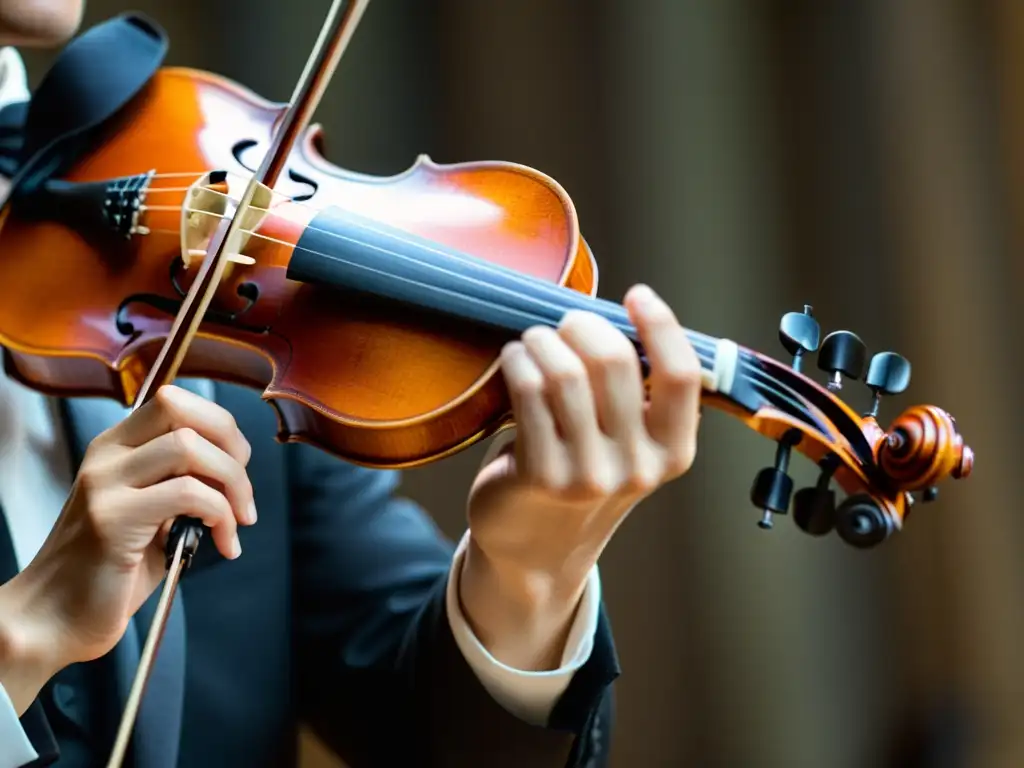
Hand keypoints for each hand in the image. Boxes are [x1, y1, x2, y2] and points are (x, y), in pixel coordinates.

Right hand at [0, 385, 254, 713]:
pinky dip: (221, 516)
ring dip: (232, 484)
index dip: (220, 426)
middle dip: (231, 447)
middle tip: (243, 494)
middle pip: (180, 409)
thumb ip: (185, 482)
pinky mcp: (112, 518)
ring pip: (188, 446)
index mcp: (117, 448)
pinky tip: (224, 543)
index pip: (175, 400)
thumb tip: (235, 468)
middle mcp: (107, 456)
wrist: (56, 619)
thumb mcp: (155, 513)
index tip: (239, 467)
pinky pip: (187, 494)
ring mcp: (105, 484)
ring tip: (238, 522)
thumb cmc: (113, 570)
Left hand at [459, 284, 701, 669]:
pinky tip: (513, 358)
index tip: (637, 295)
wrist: (534, 552)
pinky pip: (529, 394)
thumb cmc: (579, 476)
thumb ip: (632, 394)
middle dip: (583, 326)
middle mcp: (638, 468)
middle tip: (565, 324)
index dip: (662, 325)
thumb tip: (615, 316)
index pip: (681, 375)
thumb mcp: (624, 444)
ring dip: (542, 341)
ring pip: (565, 374)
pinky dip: (518, 362)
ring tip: (532, 341)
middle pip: (615, 362)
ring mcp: (590, 476)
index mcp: (671, 452)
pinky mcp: (542, 477)